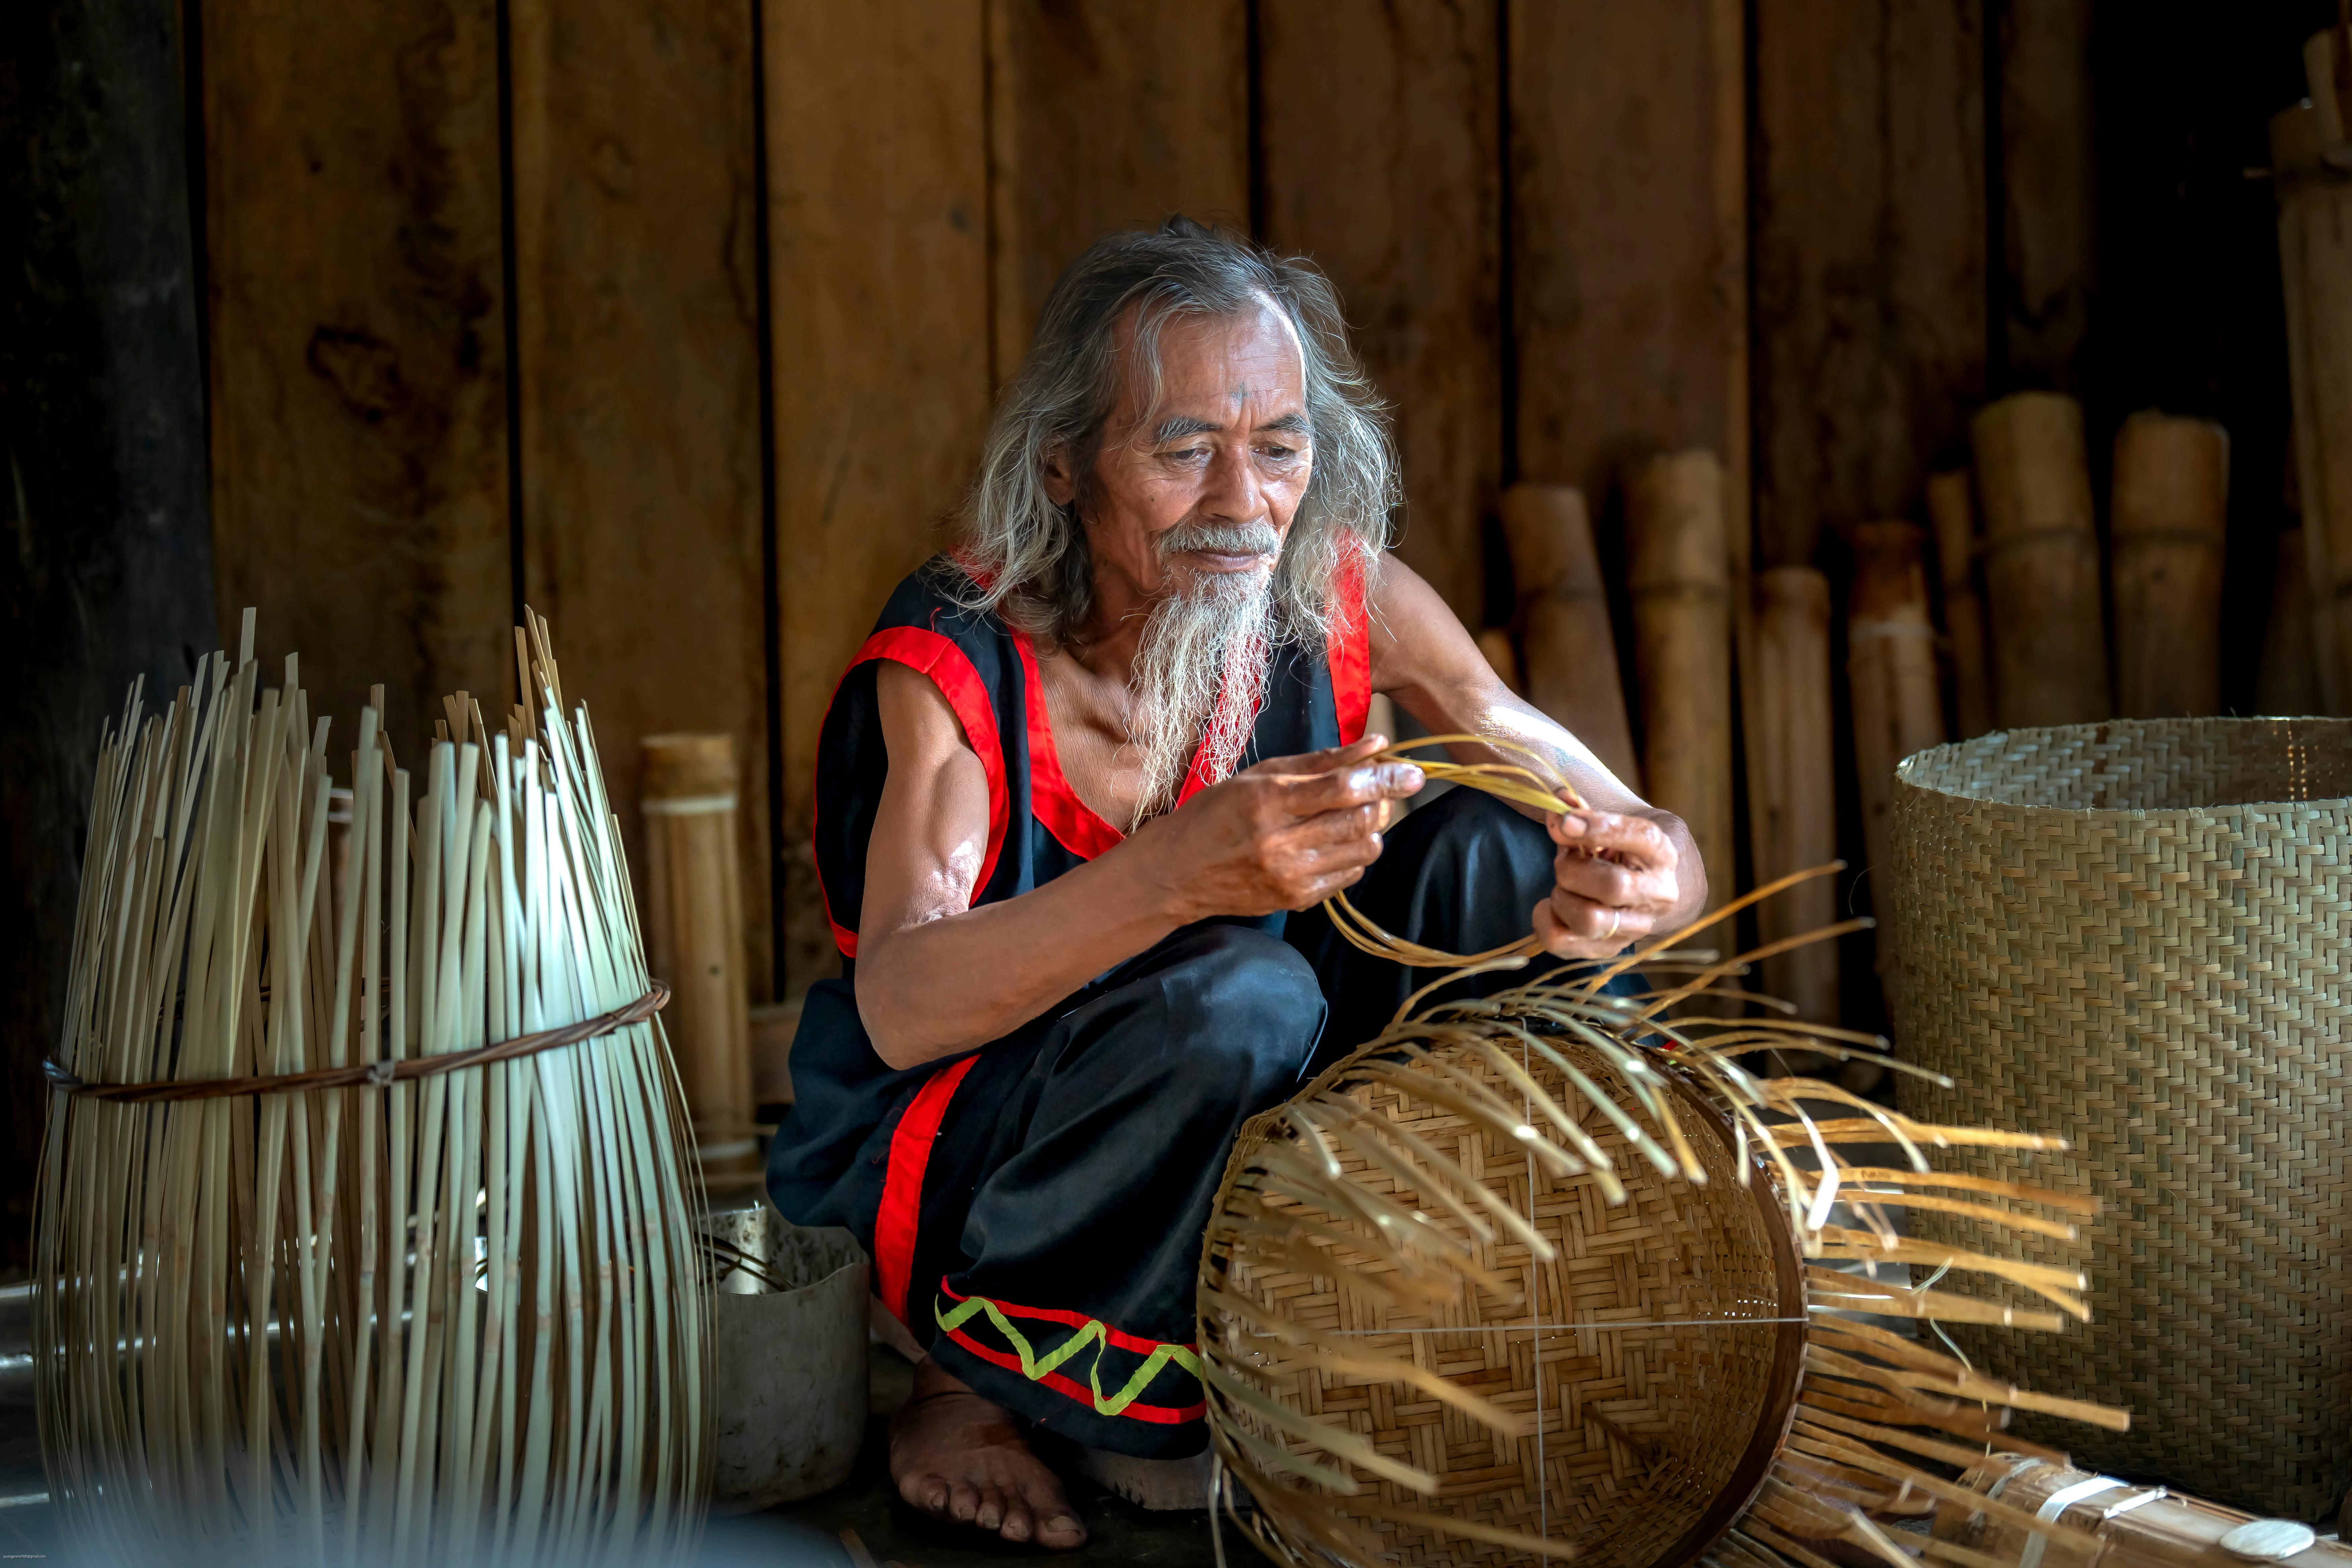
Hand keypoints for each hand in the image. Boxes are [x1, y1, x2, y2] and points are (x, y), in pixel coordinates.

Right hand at [1138, 736, 1424, 919]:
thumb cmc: (1217, 813)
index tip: (1411, 772)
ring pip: (1363, 851)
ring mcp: (1290, 877)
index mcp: (1268, 802)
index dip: (1384, 779)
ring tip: (1352, 814)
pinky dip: (1353, 854)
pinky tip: (1332, 841)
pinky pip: (1349, 875)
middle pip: (1359, 821)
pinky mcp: (1296, 900)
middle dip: (1382, 801)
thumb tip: (1376, 746)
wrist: (1177, 871)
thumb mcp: (1261, 776)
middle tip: (1380, 789)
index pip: (1342, 790)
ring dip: (1371, 828)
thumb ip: (1321, 762)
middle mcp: (1280, 844)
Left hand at [1531, 802, 1684, 957]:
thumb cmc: (1619, 853)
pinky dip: (1544, 920)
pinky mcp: (1608, 950)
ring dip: (1562, 898)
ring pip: (1589, 920)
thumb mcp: (1608, 828)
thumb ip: (1581, 813)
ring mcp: (1635, 928)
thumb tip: (1558, 804)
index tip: (1567, 821)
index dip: (1600, 827)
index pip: (1642, 838)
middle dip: (1573, 870)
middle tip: (1563, 861)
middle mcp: (1658, 895)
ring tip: (1563, 887)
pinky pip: (1562, 942)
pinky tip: (1552, 907)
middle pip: (1614, 886)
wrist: (1642, 891)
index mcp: (1661, 855)